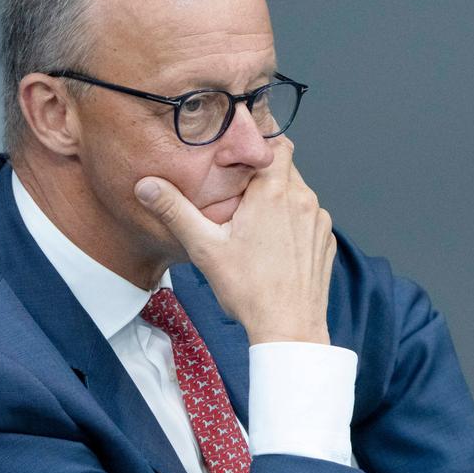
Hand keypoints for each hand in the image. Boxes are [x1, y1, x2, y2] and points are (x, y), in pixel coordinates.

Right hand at [135, 138, 334, 344]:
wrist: (289, 329)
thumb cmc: (249, 290)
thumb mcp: (204, 247)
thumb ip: (175, 211)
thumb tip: (146, 186)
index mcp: (274, 192)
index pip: (275, 143)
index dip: (258, 143)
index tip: (238, 153)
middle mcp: (303, 200)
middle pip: (285, 167)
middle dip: (263, 173)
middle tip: (237, 190)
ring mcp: (319, 221)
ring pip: (298, 193)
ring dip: (279, 198)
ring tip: (253, 219)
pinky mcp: (327, 241)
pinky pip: (309, 218)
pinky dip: (293, 221)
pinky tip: (274, 243)